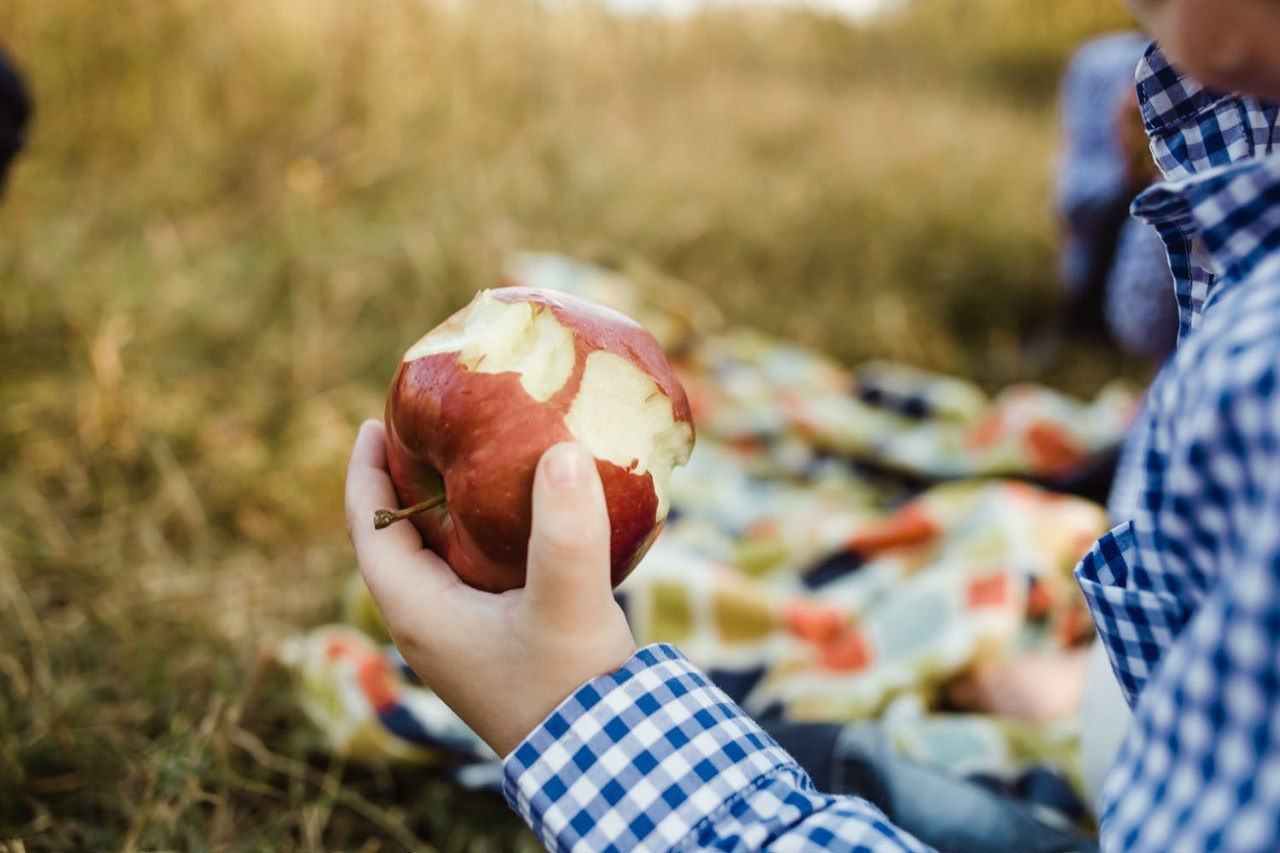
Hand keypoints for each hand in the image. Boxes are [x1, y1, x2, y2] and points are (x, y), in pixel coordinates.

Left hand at [344, 420, 637, 756]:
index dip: (366, 473)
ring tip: (471, 458)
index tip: (375, 421)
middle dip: (404, 481)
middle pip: (394, 538)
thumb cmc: (572, 687)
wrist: (602, 756)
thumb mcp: (569, 604)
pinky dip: (475, 534)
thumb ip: (566, 531)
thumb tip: (560, 451)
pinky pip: (466, 572)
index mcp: (419, 612)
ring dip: (442, 507)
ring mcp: (457, 636)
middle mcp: (427, 624)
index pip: (368, 530)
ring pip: (432, 556)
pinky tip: (516, 514)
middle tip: (427, 427)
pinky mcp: (490, 641)